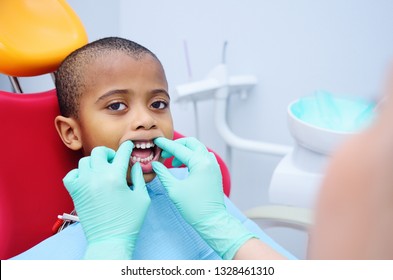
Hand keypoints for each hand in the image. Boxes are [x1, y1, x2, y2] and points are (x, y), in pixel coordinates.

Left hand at [63, 141, 150, 258]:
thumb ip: (139, 178)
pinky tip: (87, 178)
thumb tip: (135, 165)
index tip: (129, 147)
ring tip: (101, 170)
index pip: (122, 153)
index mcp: (115, 176)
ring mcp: (83, 184)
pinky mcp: (75, 193)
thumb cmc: (129, 221)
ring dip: (95, 162)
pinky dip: (78, 173)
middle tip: (114, 160)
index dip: (127, 147)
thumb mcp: (142, 198)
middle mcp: (97, 176)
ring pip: (85, 161)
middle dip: (109, 152)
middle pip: (99, 151)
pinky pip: (71, 174)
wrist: (110, 240)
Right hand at [152, 137, 254, 258]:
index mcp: (200, 163)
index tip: (156, 141)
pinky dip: (192, 157)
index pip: (179, 148)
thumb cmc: (194, 207)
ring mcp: (213, 166)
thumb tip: (155, 164)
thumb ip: (163, 174)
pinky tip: (184, 165)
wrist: (212, 221)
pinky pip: (203, 157)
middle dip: (177, 145)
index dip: (166, 145)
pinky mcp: (214, 172)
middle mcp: (209, 161)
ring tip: (172, 162)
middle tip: (164, 153)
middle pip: (191, 143)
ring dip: (185, 151)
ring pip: (198, 149)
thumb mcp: (174, 189)